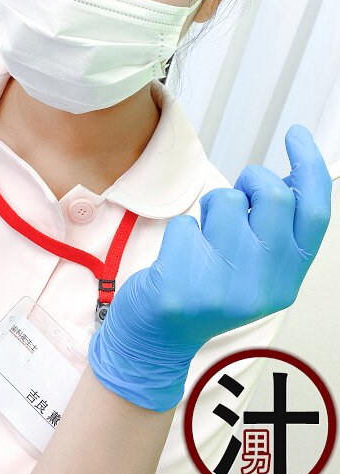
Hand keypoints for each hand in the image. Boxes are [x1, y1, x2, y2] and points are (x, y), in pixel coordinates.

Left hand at [88, 124, 332, 410]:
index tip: (297, 136)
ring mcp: (225, 287)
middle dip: (253, 180)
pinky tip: (180, 259)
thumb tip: (293, 175)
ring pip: (226, 201)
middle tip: (239, 195)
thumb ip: (276, 230)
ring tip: (205, 236)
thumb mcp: (257, 268)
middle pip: (274, 196)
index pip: (314, 213)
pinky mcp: (184, 284)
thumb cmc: (208, 290)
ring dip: (212, 207)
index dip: (311, 167)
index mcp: (288, 277)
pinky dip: (181, 230)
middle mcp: (264, 285)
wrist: (159, 337)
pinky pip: (186, 223)